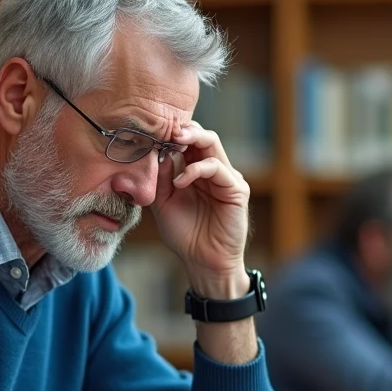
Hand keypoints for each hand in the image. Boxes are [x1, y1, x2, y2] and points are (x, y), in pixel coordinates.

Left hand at [151, 121, 249, 298]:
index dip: (173, 134)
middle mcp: (213, 171)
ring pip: (213, 145)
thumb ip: (161, 179)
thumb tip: (155, 152)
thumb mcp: (163, 203)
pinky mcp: (237, 190)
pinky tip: (182, 181)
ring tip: (173, 143)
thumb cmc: (185, 235)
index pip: (188, 143)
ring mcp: (226, 178)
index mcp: (196, 172)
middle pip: (202, 137)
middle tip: (167, 128)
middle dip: (184, 129)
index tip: (154, 130)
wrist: (203, 262)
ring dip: (192, 140)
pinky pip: (218, 169)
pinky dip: (198, 169)